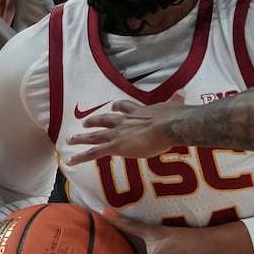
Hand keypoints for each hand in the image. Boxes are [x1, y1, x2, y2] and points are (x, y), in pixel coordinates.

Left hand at [65, 94, 184, 164]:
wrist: (167, 126)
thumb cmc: (172, 118)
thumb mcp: (174, 106)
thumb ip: (176, 100)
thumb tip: (183, 92)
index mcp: (137, 112)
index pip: (124, 107)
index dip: (118, 108)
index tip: (114, 107)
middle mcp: (124, 121)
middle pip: (104, 120)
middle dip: (94, 121)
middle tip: (85, 123)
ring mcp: (117, 133)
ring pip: (94, 136)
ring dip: (81, 138)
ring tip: (70, 140)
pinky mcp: (115, 146)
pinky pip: (93, 153)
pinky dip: (80, 157)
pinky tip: (70, 162)